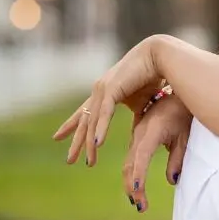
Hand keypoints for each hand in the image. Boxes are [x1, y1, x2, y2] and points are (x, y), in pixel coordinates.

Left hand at [52, 36, 166, 165]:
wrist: (160, 58)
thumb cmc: (153, 77)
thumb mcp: (143, 102)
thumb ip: (137, 115)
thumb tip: (141, 129)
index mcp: (105, 93)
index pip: (83, 113)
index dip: (71, 126)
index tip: (58, 137)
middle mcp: (99, 91)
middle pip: (84, 121)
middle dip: (76, 141)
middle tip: (69, 160)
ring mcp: (103, 89)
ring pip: (93, 121)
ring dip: (89, 143)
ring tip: (88, 161)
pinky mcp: (112, 89)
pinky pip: (104, 114)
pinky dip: (100, 129)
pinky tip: (97, 144)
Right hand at [124, 95, 192, 211]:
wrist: (177, 95)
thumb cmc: (185, 115)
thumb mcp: (186, 136)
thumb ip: (178, 158)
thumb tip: (172, 181)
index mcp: (151, 130)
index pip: (142, 156)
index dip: (139, 174)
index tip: (139, 191)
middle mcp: (139, 134)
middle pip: (130, 164)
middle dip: (134, 187)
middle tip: (142, 207)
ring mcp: (136, 136)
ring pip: (129, 163)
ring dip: (132, 184)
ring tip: (139, 204)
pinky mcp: (137, 138)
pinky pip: (132, 159)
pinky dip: (133, 175)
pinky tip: (136, 190)